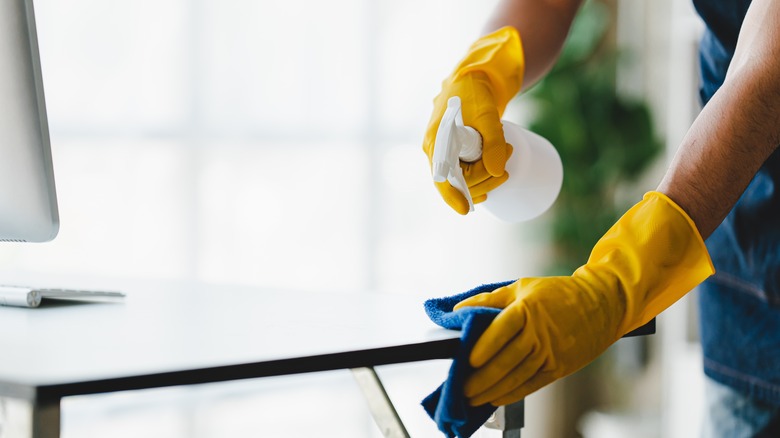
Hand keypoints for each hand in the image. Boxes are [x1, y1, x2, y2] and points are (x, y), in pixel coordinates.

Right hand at [422, 27, 524, 213]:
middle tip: (507, 163)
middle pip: (457, 182)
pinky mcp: (456, 153)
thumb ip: (492, 141)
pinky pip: (464, 174)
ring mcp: (445, 153)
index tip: (468, 209)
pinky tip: (493, 181)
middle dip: (483, 180)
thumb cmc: (476, 91)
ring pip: (462, 180)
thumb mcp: (487, 114)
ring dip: (485, 178)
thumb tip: (497, 171)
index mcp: (436, 142)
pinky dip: (480, 179)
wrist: (474, 77)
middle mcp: (436, 151)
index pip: (441, 178)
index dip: (453, 196)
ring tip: (508, 154)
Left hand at [454, 192, 714, 405]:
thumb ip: (489, 300)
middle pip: (507, 359)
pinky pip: (532, 384)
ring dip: (493, 390)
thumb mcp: (522, 287)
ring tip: (473, 397)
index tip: (468, 359)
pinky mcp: (559, 367)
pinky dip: (512, 394)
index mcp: (529, 309)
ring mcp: (552, 353)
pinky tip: (496, 398)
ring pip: (518, 376)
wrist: (602, 305)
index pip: (503, 329)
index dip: (485, 345)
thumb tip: (458, 311)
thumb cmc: (557, 294)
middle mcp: (540, 333)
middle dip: (482, 377)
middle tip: (462, 387)